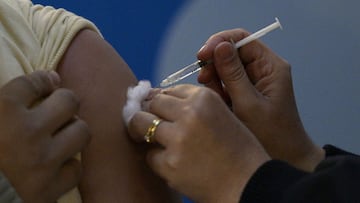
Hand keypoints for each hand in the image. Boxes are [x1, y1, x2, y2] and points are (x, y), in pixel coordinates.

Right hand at [0, 71, 89, 201]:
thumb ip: (5, 103)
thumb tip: (38, 82)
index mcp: (1, 112)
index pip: (32, 82)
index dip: (43, 80)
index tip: (49, 81)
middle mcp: (25, 134)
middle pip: (68, 101)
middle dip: (65, 102)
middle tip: (58, 109)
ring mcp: (41, 163)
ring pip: (81, 131)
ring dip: (73, 132)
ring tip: (61, 136)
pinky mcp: (48, 191)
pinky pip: (76, 169)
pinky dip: (68, 167)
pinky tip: (56, 166)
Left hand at [128, 85, 269, 202]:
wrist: (249, 184)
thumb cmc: (237, 150)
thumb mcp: (222, 115)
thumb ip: (193, 105)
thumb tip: (154, 97)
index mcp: (205, 98)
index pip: (169, 90)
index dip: (164, 101)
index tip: (163, 110)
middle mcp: (189, 114)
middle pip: (152, 103)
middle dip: (150, 113)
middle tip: (155, 125)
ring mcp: (178, 139)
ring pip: (140, 124)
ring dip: (143, 131)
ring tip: (153, 140)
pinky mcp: (169, 164)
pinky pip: (150, 155)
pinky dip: (158, 160)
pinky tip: (174, 164)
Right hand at [197, 28, 323, 170]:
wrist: (286, 158)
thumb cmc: (272, 134)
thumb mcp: (249, 104)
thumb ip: (233, 75)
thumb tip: (220, 46)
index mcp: (270, 66)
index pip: (243, 40)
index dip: (220, 42)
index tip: (202, 55)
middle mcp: (262, 69)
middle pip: (231, 52)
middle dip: (215, 64)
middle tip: (205, 81)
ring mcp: (252, 81)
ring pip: (225, 68)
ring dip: (214, 79)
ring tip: (216, 98)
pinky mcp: (243, 93)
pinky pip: (224, 83)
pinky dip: (217, 90)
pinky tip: (219, 103)